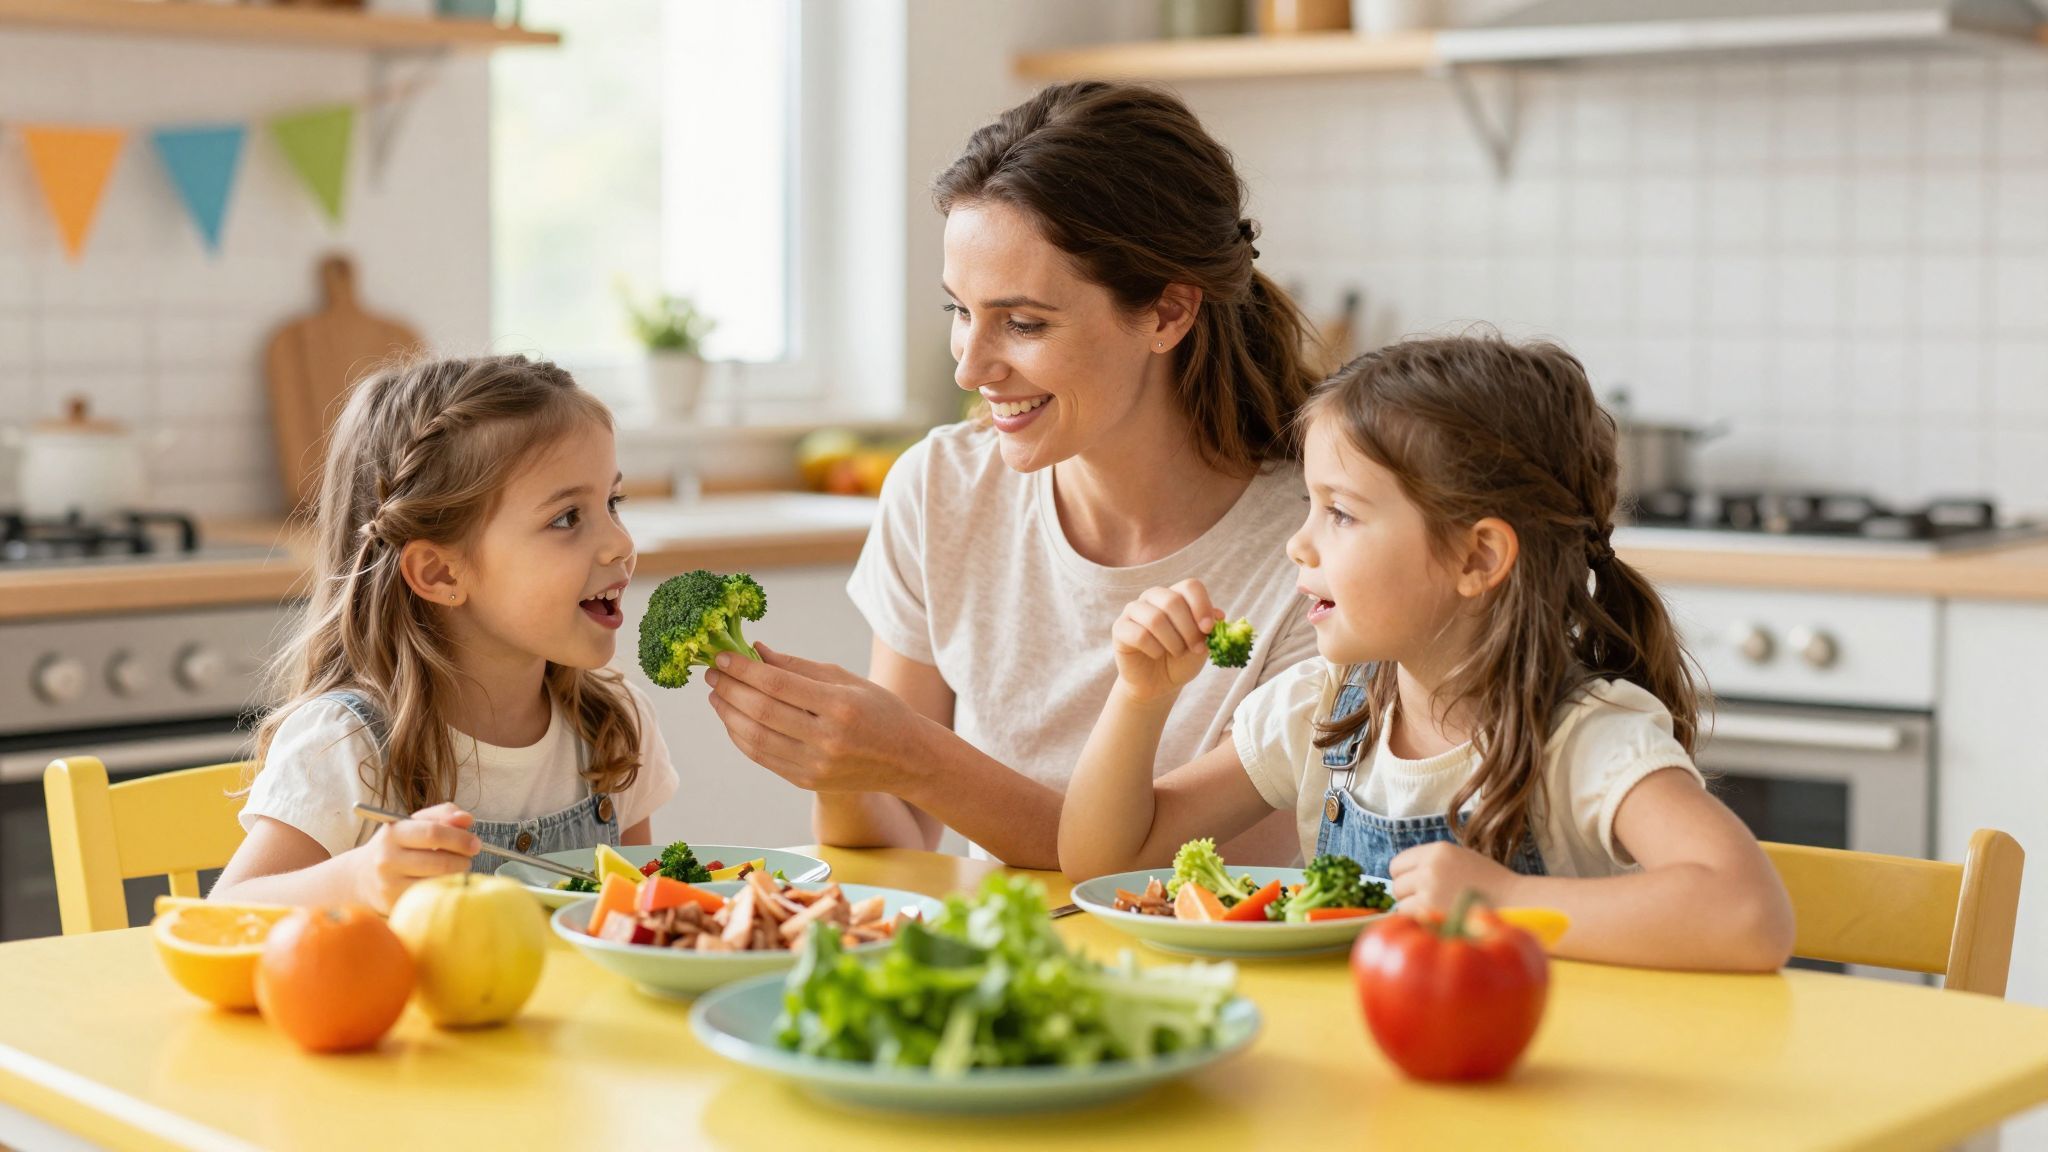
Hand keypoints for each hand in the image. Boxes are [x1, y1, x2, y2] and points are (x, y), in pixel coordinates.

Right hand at [354, 802, 478, 912]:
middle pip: (440, 861)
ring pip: (438, 881)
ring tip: (457, 867)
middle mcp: (387, 859)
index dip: (460, 838)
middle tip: (469, 857)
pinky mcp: (394, 903)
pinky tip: (444, 881)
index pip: (433, 833)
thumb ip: (443, 815)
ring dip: (457, 874)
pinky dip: (445, 888)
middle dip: (463, 859)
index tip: (475, 843)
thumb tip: (466, 819)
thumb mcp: (414, 822)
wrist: (362, 877)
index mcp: (393, 832)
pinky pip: (431, 896)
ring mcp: (389, 884)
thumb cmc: (397, 845)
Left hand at [706, 643, 931, 794]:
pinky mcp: (806, 781)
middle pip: (761, 711)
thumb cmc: (879, 711)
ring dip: (728, 714)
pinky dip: (741, 736)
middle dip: (729, 689)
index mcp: (840, 706)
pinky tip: (732, 719)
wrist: (907, 760)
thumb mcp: (846, 679)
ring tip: (716, 694)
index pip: (777, 685)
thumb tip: (756, 651)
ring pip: (755, 738)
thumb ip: (798, 667)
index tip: (723, 656)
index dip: (743, 670)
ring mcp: (815, 765)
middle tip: (712, 673)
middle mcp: (826, 739)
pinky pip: (762, 758)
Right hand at [1112, 579, 1222, 702]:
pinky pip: (1139, 635)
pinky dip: (1154, 650)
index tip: (1208, 629)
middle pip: (1172, 600)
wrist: (1159, 683)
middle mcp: (1153, 597)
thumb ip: (1210, 629)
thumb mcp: (1202, 645)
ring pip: (1155, 618)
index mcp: (1176, 595)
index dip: (1202, 606)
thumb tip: (1219, 614)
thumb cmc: (1181, 660)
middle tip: (1196, 648)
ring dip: (1173, 642)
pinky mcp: (1120, 628)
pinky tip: (1156, 655)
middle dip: (1189, 629)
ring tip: (1177, 652)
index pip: (1190, 586)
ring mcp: (1133, 610)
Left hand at [1389, 840, 1517, 914]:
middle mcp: (1430, 867)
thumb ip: (1431, 863)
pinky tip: (1440, 921)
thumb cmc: (1488, 884)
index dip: (1404, 877)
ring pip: (1401, 904)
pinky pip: (1411, 920)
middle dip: (1409, 896)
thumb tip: (1401, 876)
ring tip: (1439, 912)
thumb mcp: (1460, 859)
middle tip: (1430, 902)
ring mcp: (1430, 890)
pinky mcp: (1434, 913)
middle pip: (1397, 885)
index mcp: (1437, 850)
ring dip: (1414, 912)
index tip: (1414, 886)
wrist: (1516, 902)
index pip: (1397, 864)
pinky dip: (1422, 924)